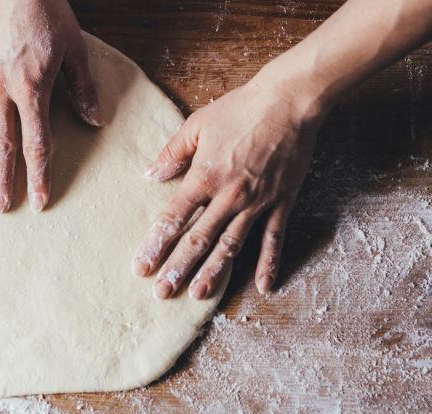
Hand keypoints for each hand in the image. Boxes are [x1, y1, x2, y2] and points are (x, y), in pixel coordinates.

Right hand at [0, 0, 101, 213]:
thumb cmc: (49, 10)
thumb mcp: (75, 48)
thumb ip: (82, 88)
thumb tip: (94, 120)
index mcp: (34, 90)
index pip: (37, 143)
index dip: (39, 175)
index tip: (38, 201)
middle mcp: (5, 89)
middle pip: (5, 142)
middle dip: (5, 178)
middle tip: (0, 208)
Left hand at [133, 70, 323, 298]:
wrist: (290, 101)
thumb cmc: (242, 108)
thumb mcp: (198, 124)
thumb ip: (172, 153)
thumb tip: (150, 175)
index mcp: (205, 176)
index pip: (174, 218)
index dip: (156, 245)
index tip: (142, 267)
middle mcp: (229, 196)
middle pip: (199, 240)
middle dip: (178, 268)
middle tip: (162, 293)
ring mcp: (257, 203)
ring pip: (232, 245)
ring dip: (214, 272)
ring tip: (197, 294)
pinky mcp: (282, 202)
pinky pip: (274, 238)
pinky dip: (269, 263)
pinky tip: (263, 286)